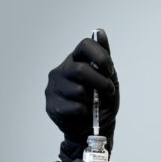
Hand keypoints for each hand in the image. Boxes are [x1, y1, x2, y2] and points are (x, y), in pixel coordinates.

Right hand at [45, 30, 119, 151]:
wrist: (95, 128)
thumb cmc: (101, 102)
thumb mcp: (108, 79)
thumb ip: (104, 58)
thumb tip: (100, 32)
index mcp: (76, 60)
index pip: (85, 45)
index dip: (100, 56)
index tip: (109, 70)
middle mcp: (62, 70)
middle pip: (80, 70)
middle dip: (100, 82)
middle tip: (108, 91)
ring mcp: (54, 87)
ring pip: (77, 91)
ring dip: (92, 100)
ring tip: (93, 105)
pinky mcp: (51, 104)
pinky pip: (74, 107)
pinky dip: (85, 112)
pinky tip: (83, 113)